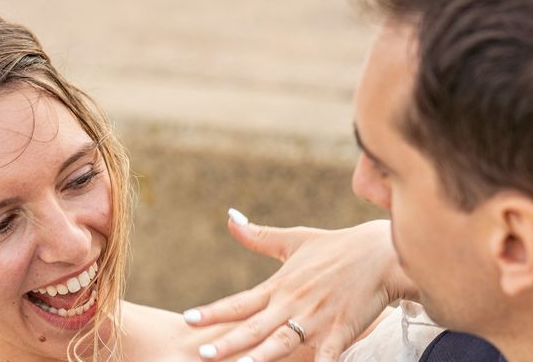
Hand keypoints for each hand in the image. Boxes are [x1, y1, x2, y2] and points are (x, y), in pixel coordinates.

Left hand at [184, 211, 417, 361]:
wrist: (378, 253)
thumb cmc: (334, 247)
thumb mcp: (293, 239)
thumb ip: (258, 235)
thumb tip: (229, 217)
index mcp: (280, 286)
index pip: (240, 301)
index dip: (213, 312)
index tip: (187, 318)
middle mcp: (292, 304)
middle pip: (254, 327)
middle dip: (227, 342)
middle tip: (201, 353)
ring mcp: (316, 320)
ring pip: (283, 343)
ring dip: (261, 357)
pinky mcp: (342, 332)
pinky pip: (328, 356)